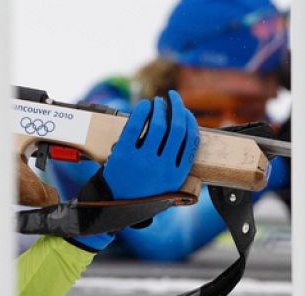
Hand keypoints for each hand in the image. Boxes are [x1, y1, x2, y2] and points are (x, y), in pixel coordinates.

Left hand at [71, 90, 198, 250]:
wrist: (113, 207)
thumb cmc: (141, 195)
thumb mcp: (168, 189)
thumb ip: (177, 167)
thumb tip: (187, 135)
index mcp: (177, 175)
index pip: (191, 140)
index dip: (190, 121)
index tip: (186, 112)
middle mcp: (162, 167)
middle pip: (176, 128)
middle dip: (177, 107)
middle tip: (174, 97)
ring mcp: (142, 160)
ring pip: (157, 125)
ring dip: (159, 108)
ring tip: (157, 102)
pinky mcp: (123, 154)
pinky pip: (135, 126)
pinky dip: (141, 112)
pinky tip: (144, 105)